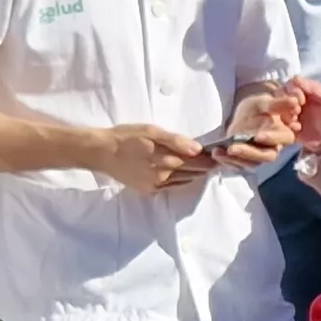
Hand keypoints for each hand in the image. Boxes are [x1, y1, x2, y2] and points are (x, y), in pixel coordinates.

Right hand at [90, 123, 218, 192]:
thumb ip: (175, 140)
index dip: (209, 159)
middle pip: (192, 172)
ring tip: (206, 168)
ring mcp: (156, 185)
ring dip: (195, 175)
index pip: (196, 161)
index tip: (219, 155)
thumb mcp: (151, 131)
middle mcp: (164, 176)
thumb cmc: (126, 137)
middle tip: (217, 162)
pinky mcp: (149, 190)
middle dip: (205, 167)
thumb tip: (198, 149)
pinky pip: (172, 186)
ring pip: (183, 180)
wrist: (101, 152)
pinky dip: (182, 181)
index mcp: (167, 159)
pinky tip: (186, 176)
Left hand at [216, 81, 312, 168]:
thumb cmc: (258, 108)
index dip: (272, 138)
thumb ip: (278, 103)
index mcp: (283, 132)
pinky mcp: (246, 161)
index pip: (284, 138)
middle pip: (267, 156)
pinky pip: (238, 165)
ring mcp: (259, 156)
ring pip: (252, 163)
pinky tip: (216, 153)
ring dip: (235, 159)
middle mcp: (274, 147)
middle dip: (249, 153)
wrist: (244, 116)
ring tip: (219, 152)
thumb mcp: (265, 102)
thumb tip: (294, 101)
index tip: (258, 135)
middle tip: (232, 148)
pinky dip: (226, 160)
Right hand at [280, 79, 320, 153]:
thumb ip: (314, 87)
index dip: (294, 91)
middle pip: (279, 93)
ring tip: (297, 120)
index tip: (303, 100)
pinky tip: (298, 128)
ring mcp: (287, 111)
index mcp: (303, 89)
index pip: (290, 84)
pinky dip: (287, 124)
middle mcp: (293, 98)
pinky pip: (278, 121)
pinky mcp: (285, 124)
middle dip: (287, 102)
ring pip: (276, 107)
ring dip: (286, 114)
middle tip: (298, 111)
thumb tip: (295, 78)